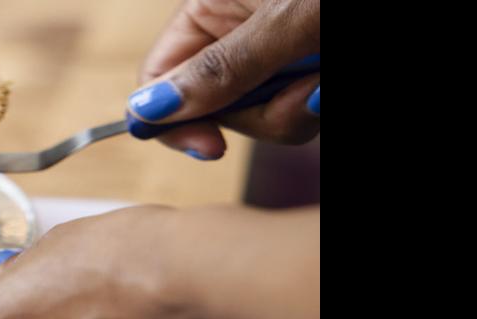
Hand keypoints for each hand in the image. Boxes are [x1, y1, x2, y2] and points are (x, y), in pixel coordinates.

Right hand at [129, 0, 321, 159]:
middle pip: (217, 108)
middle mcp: (237, 30)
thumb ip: (221, 69)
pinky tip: (331, 80)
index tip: (212, 148)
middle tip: (308, 92)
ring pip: (264, 119)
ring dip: (302, 110)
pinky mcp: (306, 70)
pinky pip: (299, 113)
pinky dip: (320, 102)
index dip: (173, 119)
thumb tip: (146, 112)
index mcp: (212, 7)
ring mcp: (276, 53)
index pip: (159, 77)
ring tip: (327, 78)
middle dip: (264, 113)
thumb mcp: (286, 21)